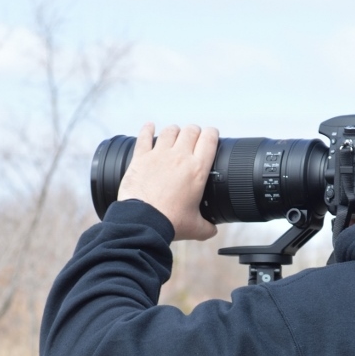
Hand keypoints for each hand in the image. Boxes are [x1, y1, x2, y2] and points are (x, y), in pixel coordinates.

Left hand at [117, 123, 218, 240]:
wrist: (143, 221)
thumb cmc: (170, 222)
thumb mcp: (196, 227)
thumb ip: (208, 226)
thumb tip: (213, 229)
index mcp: (198, 169)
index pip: (209, 139)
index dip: (212, 134)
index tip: (212, 136)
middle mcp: (180, 157)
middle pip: (191, 130)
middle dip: (194, 132)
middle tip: (194, 138)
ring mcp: (159, 155)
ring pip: (170, 131)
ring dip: (174, 131)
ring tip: (175, 135)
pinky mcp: (141, 158)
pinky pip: (144, 136)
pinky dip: (147, 129)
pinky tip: (149, 126)